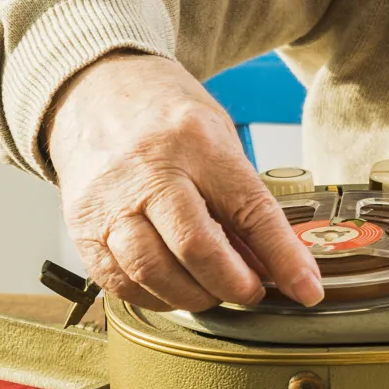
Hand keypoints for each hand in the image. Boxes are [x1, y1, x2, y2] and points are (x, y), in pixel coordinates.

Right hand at [42, 53, 322, 311]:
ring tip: (213, 290)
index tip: (307, 290)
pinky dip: (155, 296)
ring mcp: (108, 202)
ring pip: (154, 272)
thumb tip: (271, 263)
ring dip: (195, 296)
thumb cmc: (164, 115)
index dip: (283, 258)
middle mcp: (147, 171)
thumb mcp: (217, 136)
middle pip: (196, 248)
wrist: (93, 92)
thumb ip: (241, 197)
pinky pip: (121, 281)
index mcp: (194, 140)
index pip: (249, 209)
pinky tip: (173, 288)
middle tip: (252, 291)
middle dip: (234, 284)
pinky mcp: (82, 228)